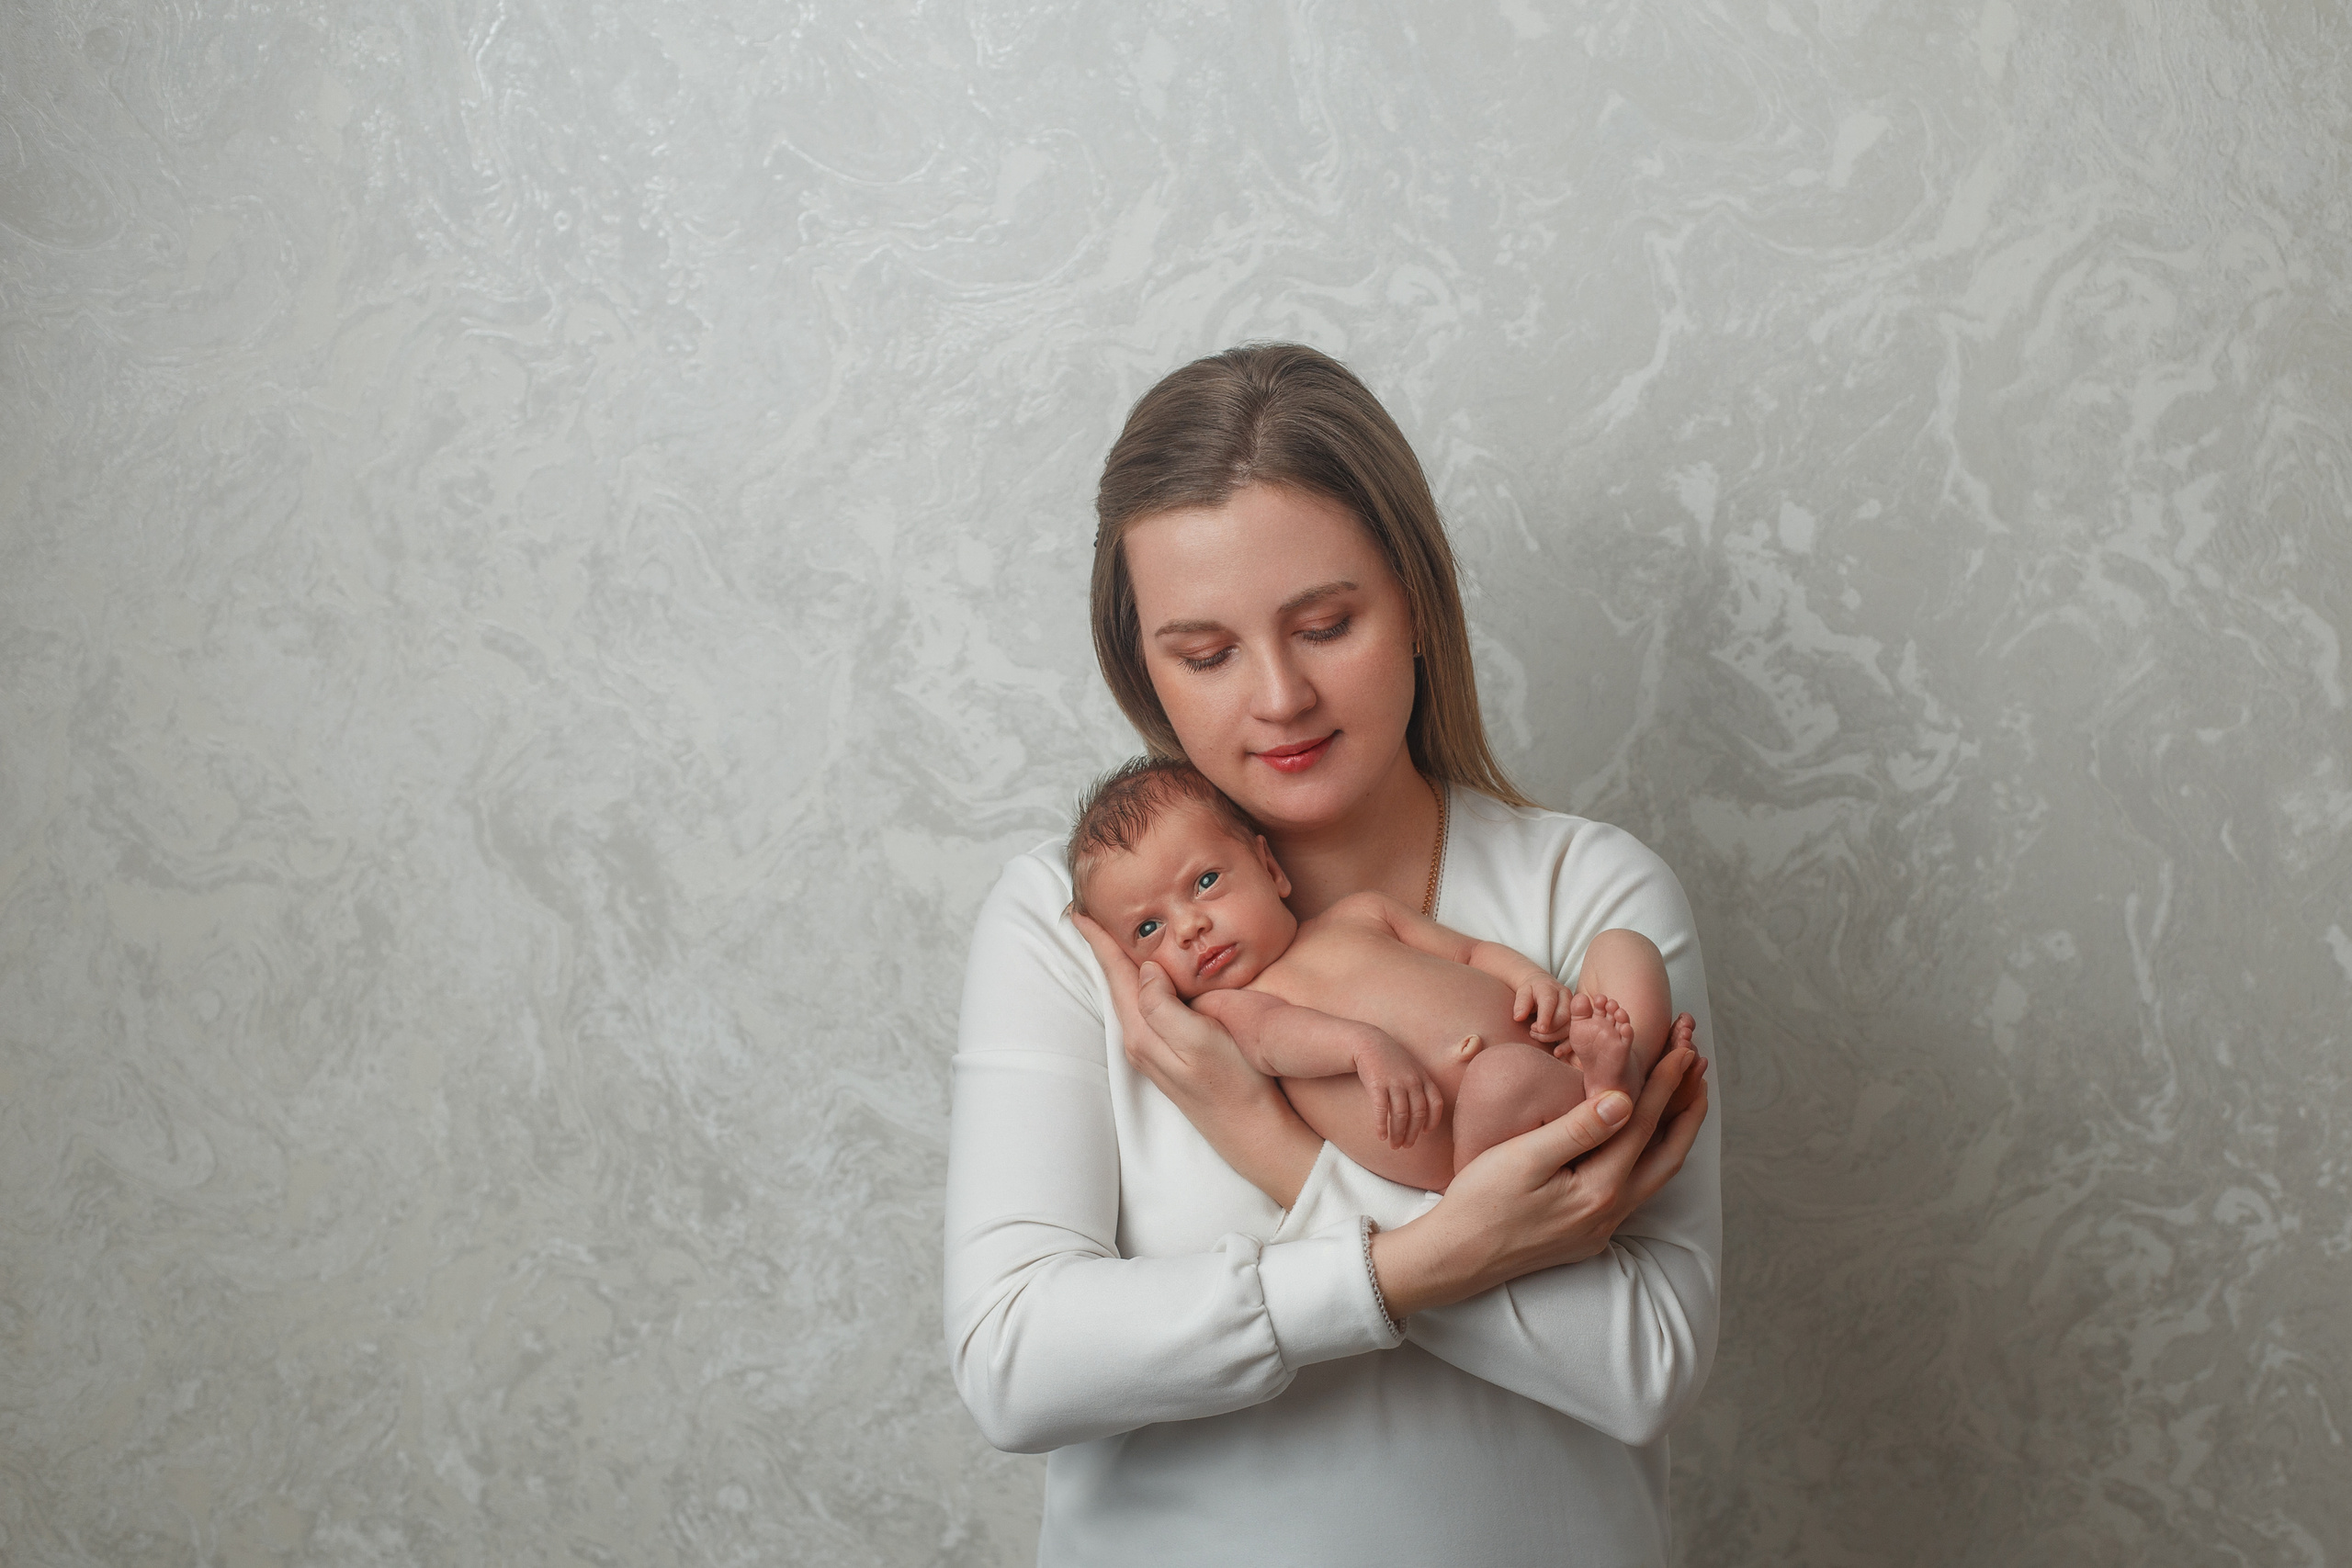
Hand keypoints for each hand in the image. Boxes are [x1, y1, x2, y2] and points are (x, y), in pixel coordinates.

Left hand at [1069, 910, 1320, 1204]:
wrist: (1252, 1129)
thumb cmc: (1234, 1084)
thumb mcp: (1201, 1040)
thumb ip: (1164, 1005)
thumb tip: (1146, 970)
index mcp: (1143, 1032)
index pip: (1116, 974)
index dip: (1100, 940)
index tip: (1079, 911)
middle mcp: (1140, 1041)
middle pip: (1116, 982)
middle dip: (1103, 947)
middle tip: (1089, 914)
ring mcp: (1154, 1049)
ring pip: (1129, 994)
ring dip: (1119, 964)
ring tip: (1110, 935)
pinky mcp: (1170, 1053)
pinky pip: (1146, 1006)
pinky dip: (1139, 982)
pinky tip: (1147, 973)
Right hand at [1354, 1038, 1443, 1148]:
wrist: (1369, 1042)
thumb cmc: (1391, 1059)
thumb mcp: (1412, 1068)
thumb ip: (1420, 1085)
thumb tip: (1424, 1112)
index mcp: (1423, 1077)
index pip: (1436, 1103)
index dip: (1433, 1120)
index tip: (1426, 1132)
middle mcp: (1412, 1080)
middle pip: (1418, 1113)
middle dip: (1413, 1133)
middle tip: (1407, 1145)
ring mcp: (1395, 1082)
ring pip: (1400, 1115)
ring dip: (1398, 1134)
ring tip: (1394, 1145)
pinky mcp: (1377, 1084)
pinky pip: (1381, 1110)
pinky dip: (1381, 1126)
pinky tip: (1380, 1136)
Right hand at [1370, 1046, 1709, 1318]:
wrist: (1456, 1258)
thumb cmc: (1481, 1203)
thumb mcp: (1524, 1158)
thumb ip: (1578, 1129)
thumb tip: (1625, 1100)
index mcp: (1599, 1189)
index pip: (1642, 1124)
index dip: (1664, 1083)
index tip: (1683, 1050)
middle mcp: (1610, 1211)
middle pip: (1668, 1154)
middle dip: (1687, 1108)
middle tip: (1699, 1070)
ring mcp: (1602, 1227)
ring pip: (1655, 1174)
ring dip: (1672, 1134)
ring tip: (1681, 1100)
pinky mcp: (1588, 1233)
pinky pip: (1635, 1189)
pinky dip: (1648, 1156)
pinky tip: (1639, 1143)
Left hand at [1515, 974, 1578, 1042]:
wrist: (1542, 985)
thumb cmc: (1530, 991)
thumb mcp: (1523, 992)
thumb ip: (1521, 1003)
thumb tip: (1518, 1017)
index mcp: (1550, 988)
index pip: (1550, 1003)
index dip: (1545, 1017)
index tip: (1539, 1029)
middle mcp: (1565, 997)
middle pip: (1564, 1016)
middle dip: (1549, 1029)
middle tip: (1532, 1032)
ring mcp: (1573, 1008)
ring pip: (1570, 1026)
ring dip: (1554, 1037)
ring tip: (1538, 1037)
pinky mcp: (1575, 1019)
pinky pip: (1575, 1034)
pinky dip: (1567, 1045)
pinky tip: (1557, 1052)